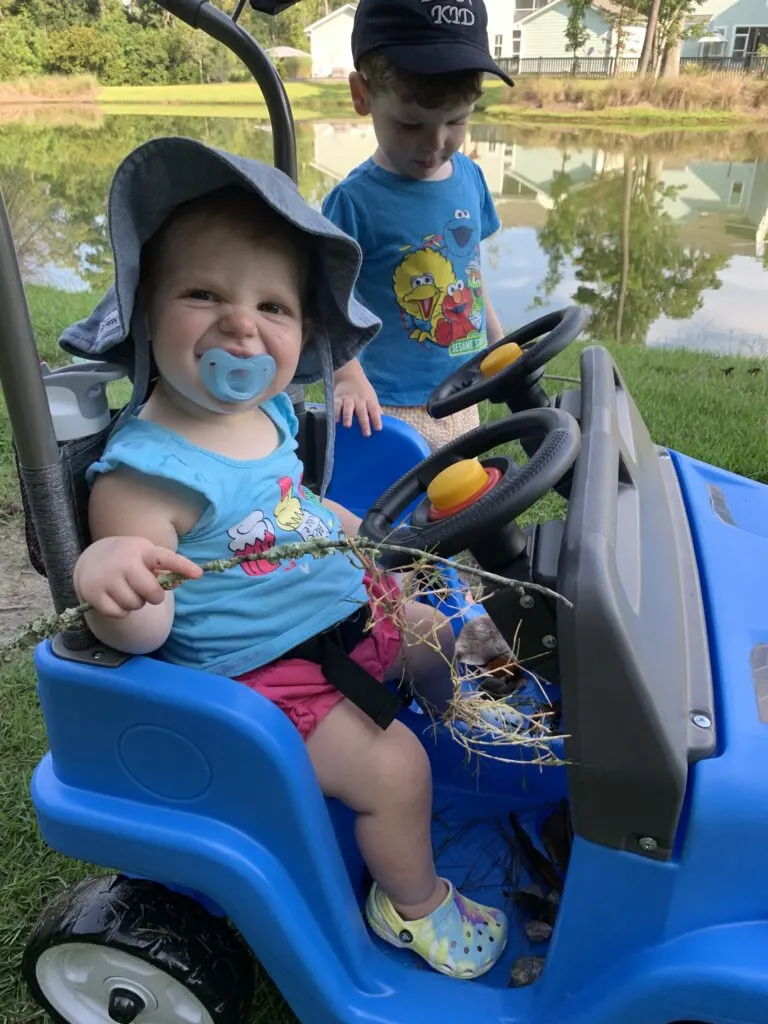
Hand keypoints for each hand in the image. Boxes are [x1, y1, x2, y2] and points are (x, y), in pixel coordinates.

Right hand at [74, 535, 202, 618]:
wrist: (92, 559)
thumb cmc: (129, 560)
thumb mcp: (145, 557)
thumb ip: (164, 570)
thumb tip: (178, 583)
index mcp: (142, 550)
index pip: (165, 558)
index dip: (183, 566)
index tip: (199, 574)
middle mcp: (124, 562)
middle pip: (152, 591)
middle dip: (154, 596)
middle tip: (147, 591)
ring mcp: (107, 578)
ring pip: (135, 604)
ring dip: (136, 603)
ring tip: (128, 590)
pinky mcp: (94, 594)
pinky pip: (119, 613)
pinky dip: (121, 611)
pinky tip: (116, 598)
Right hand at [334, 371, 382, 436]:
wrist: (350, 375)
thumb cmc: (364, 391)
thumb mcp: (372, 398)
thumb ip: (376, 410)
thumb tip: (386, 423)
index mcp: (369, 400)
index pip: (374, 410)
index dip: (377, 419)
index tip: (378, 429)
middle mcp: (359, 400)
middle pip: (362, 411)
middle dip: (364, 422)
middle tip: (366, 434)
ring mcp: (348, 398)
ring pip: (348, 407)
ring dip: (348, 416)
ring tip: (347, 426)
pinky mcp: (338, 398)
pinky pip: (336, 405)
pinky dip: (335, 412)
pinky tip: (335, 420)